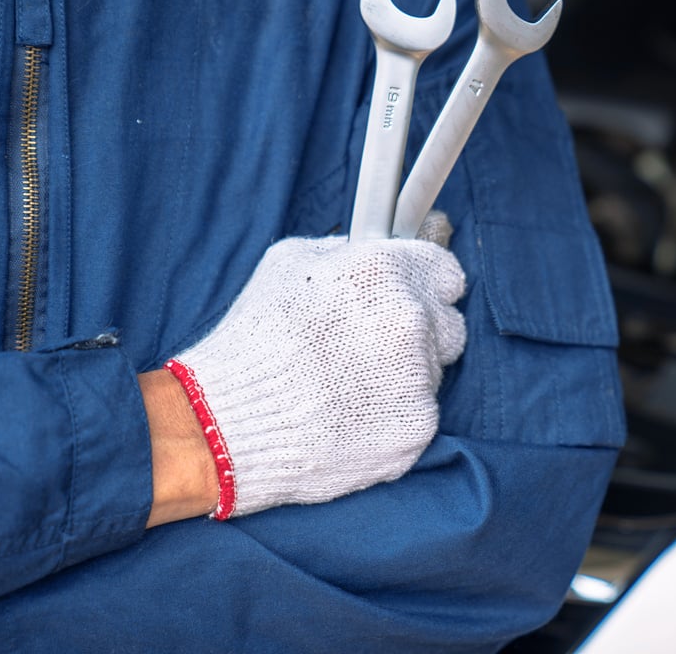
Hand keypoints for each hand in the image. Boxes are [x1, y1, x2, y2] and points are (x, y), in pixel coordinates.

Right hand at [164, 213, 465, 518]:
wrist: (229, 423)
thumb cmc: (254, 340)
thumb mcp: (287, 264)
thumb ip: (345, 251)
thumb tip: (375, 248)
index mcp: (383, 271)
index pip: (446, 274)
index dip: (429, 288)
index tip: (416, 300)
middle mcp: (410, 319)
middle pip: (447, 325)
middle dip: (419, 335)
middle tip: (368, 351)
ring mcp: (418, 376)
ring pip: (433, 373)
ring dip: (404, 377)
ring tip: (348, 387)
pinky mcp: (417, 426)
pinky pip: (420, 414)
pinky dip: (395, 418)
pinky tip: (352, 418)